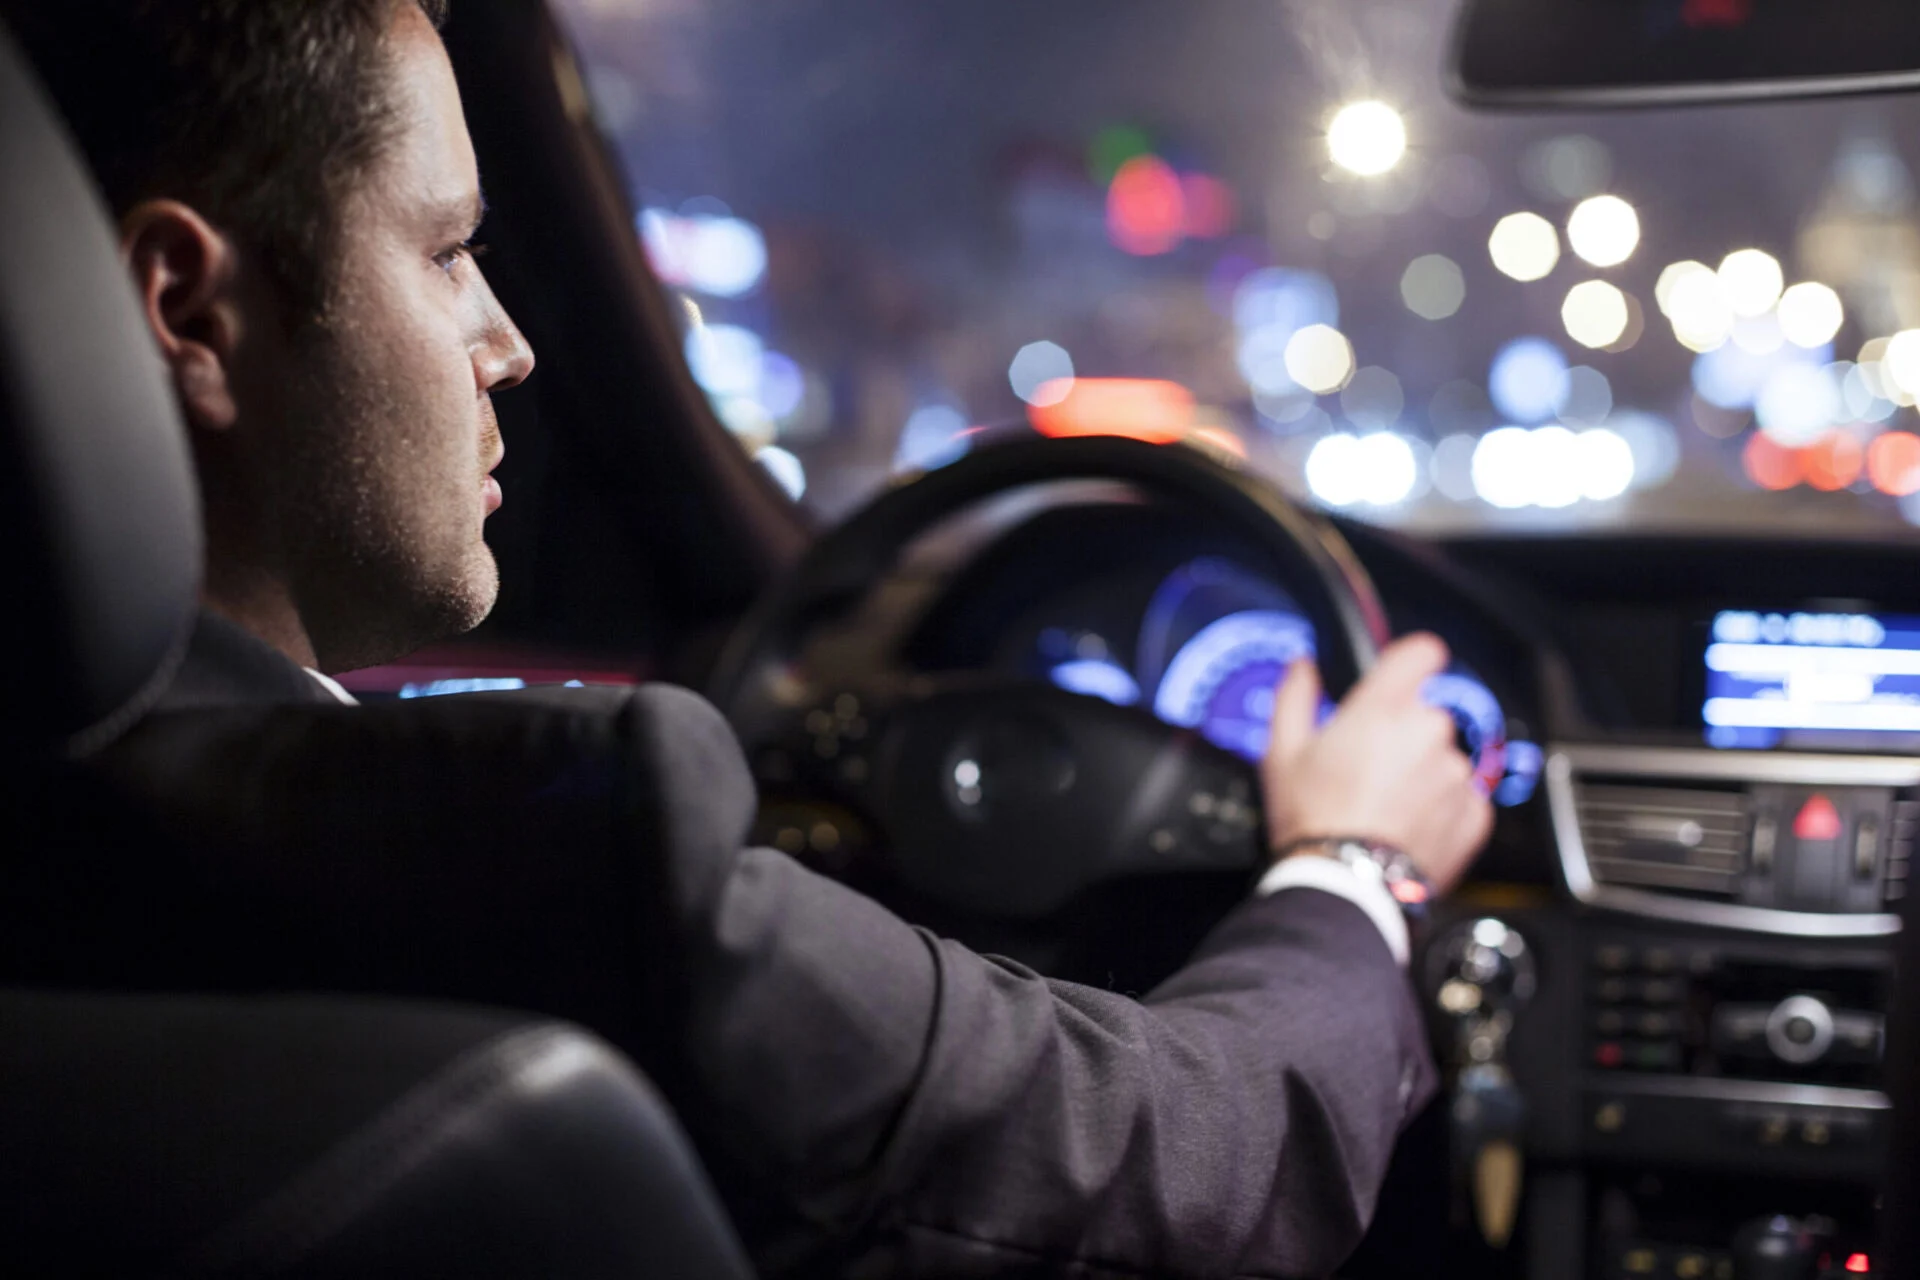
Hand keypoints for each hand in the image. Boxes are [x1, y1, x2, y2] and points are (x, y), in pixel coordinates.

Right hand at [1261, 633, 1492, 895]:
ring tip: (1386, 808)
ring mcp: (1455, 774)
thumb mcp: (1282, 752)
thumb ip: (1295, 696)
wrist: (1344, 885)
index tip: (1404, 674)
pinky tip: (1406, 827)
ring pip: (1443, 759)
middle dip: (1403, 735)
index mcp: (1382, 709)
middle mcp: (1427, 733)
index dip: (1414, 660)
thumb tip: (1302, 667)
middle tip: (1370, 769)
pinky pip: (1461, 798)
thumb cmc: (1312, 820)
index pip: (1421, 652)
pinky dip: (1440, 809)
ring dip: (1422, 774)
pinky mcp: (1473, 814)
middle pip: (1426, 714)